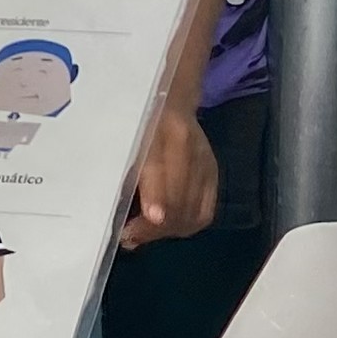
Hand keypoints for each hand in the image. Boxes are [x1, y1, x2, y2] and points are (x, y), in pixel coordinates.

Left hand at [119, 95, 218, 250]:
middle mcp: (192, 148)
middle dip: (153, 228)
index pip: (160, 175)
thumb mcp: (128, 139)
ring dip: (167, 230)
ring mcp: (207, 163)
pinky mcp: (215, 175)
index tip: (130, 232)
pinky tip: (167, 228)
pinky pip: (205, 212)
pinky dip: (185, 226)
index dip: (149, 208)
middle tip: (130, 238)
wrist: (172, 99)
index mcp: (167, 130)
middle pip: (178, 202)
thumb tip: (122, 220)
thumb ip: (124, 175)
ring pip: (192, 212)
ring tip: (144, 235)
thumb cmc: (141, 120)